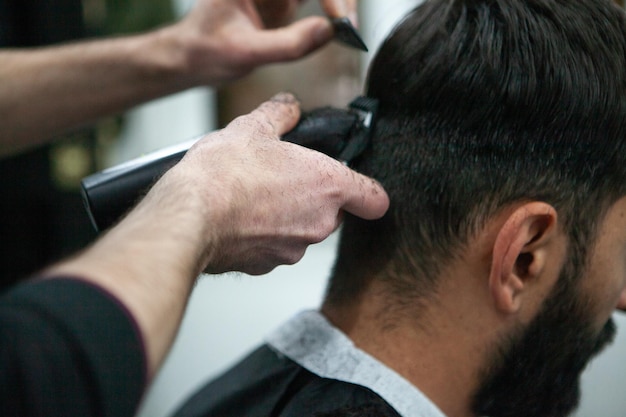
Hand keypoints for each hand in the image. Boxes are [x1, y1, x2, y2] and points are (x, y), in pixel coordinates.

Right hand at [161, 92, 388, 274]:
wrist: (189, 216)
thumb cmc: (224, 173)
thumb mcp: (253, 127)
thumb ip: (280, 114)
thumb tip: (289, 106)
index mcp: (327, 186)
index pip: (375, 199)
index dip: (366, 191)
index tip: (352, 183)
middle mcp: (319, 223)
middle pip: (333, 213)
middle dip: (314, 197)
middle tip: (284, 177)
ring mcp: (293, 249)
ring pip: (302, 230)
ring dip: (287, 215)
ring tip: (254, 195)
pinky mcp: (267, 266)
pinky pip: (275, 247)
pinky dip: (263, 234)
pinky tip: (239, 217)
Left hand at [167, 0, 357, 85]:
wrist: (191, 58)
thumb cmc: (205, 51)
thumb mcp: (245, 53)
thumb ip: (288, 44)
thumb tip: (329, 32)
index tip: (339, 21)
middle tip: (348, 27)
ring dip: (339, 3)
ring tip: (346, 31)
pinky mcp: (284, 1)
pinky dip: (333, 10)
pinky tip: (338, 27)